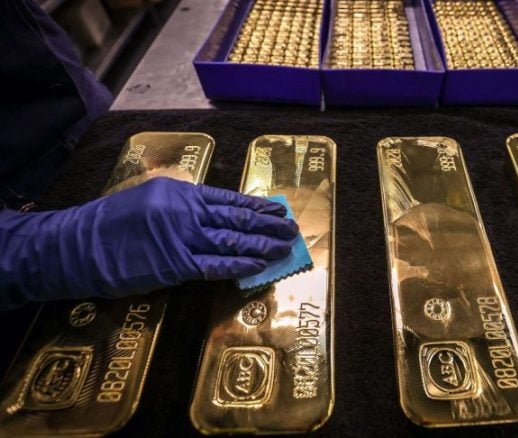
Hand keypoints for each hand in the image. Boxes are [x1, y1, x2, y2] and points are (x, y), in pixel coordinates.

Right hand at [0, 177, 297, 307]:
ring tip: (284, 246)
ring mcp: (181, 237)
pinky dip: (240, 265)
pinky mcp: (175, 265)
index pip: (228, 199)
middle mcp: (185, 211)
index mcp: (180, 192)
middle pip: (236, 218)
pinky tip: (259, 265)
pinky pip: (215, 265)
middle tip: (291, 228)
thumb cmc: (109, 224)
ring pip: (232, 240)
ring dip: (262, 244)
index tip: (277, 209)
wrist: (76, 246)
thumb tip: (215, 216)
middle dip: (267, 224)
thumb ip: (182, 206)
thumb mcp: (148, 199)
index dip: (256, 206)